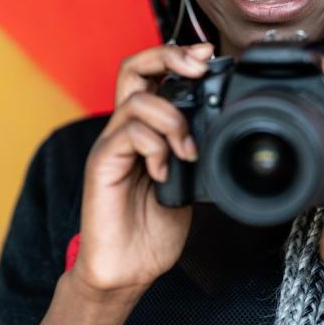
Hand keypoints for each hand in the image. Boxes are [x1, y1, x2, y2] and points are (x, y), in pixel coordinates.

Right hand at [69, 42, 214, 296]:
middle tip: (198, 69)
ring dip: (172, 119)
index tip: (209, 56)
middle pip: (134, 67)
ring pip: (137, 100)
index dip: (178, 55)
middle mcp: (125, 129)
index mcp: (146, 128)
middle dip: (169, 57)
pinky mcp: (102, 164)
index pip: (153, 74)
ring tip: (187, 151)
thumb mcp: (189, 180)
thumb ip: (195, 148)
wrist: (127, 268)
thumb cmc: (154, 228)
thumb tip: (221, 126)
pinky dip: (154, 147)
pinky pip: (127, 134)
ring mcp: (111, 145)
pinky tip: (164, 173)